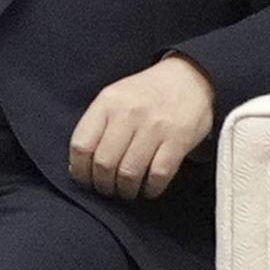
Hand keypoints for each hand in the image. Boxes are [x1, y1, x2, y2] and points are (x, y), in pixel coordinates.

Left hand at [69, 55, 216, 200]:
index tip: (84, 180)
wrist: (190, 77)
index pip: (81, 145)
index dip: (79, 170)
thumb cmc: (146, 93)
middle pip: (104, 163)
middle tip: (106, 190)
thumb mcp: (115, 97)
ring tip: (126, 191)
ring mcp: (155, 127)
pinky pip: (158, 175)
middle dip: (102, 185)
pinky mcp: (179, 140)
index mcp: (107, 102)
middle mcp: (129, 113)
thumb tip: (79, 165)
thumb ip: (98, 125)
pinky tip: (148, 188)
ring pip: (129, 173)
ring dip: (125, 190)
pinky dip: (150, 189)